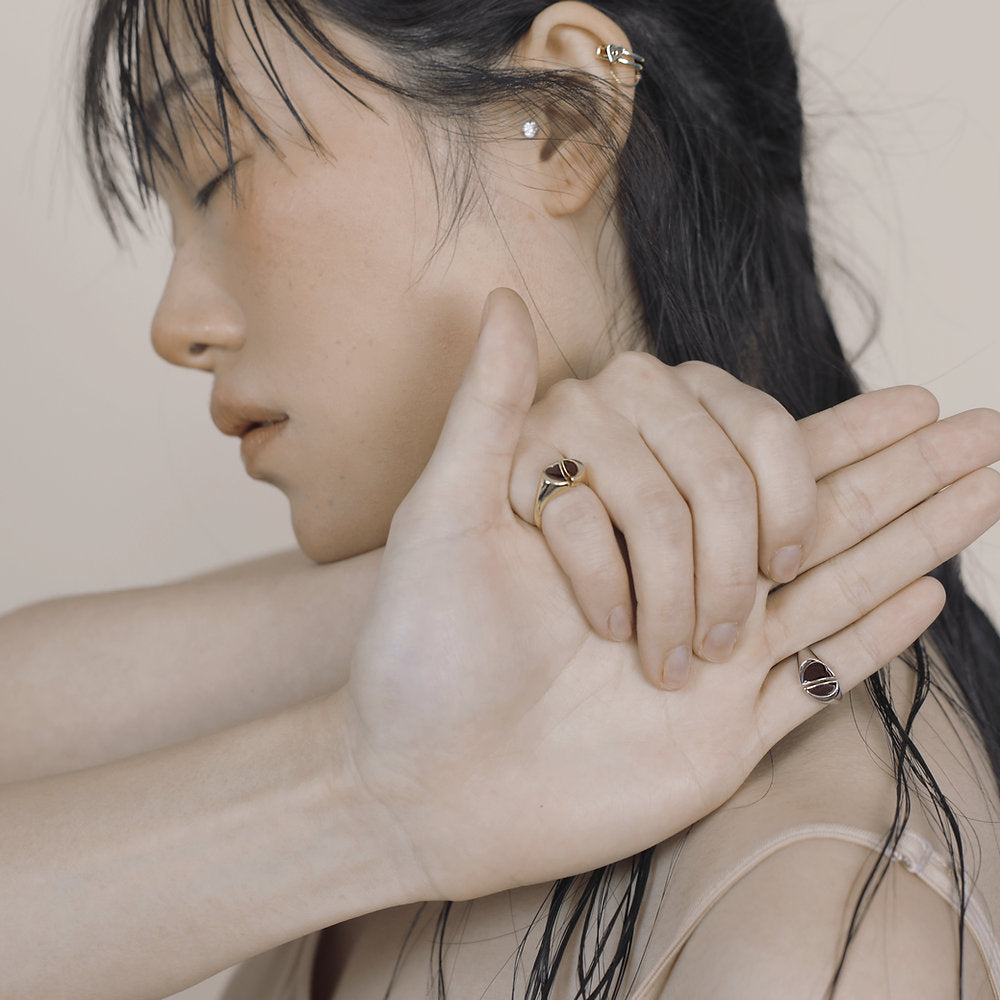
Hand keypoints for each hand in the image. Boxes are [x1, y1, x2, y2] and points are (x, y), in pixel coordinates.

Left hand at [342, 289, 999, 903]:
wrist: (423, 783)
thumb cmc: (423, 652)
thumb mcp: (447, 515)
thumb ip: (492, 411)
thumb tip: (507, 298)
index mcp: (626, 514)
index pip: (728, 450)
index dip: (788, 447)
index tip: (836, 444)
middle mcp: (676, 573)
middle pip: (808, 503)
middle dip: (897, 464)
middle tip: (979, 425)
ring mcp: (712, 651)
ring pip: (833, 575)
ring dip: (919, 524)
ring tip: (992, 479)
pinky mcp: (727, 732)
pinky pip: (820, 675)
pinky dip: (878, 637)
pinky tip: (932, 588)